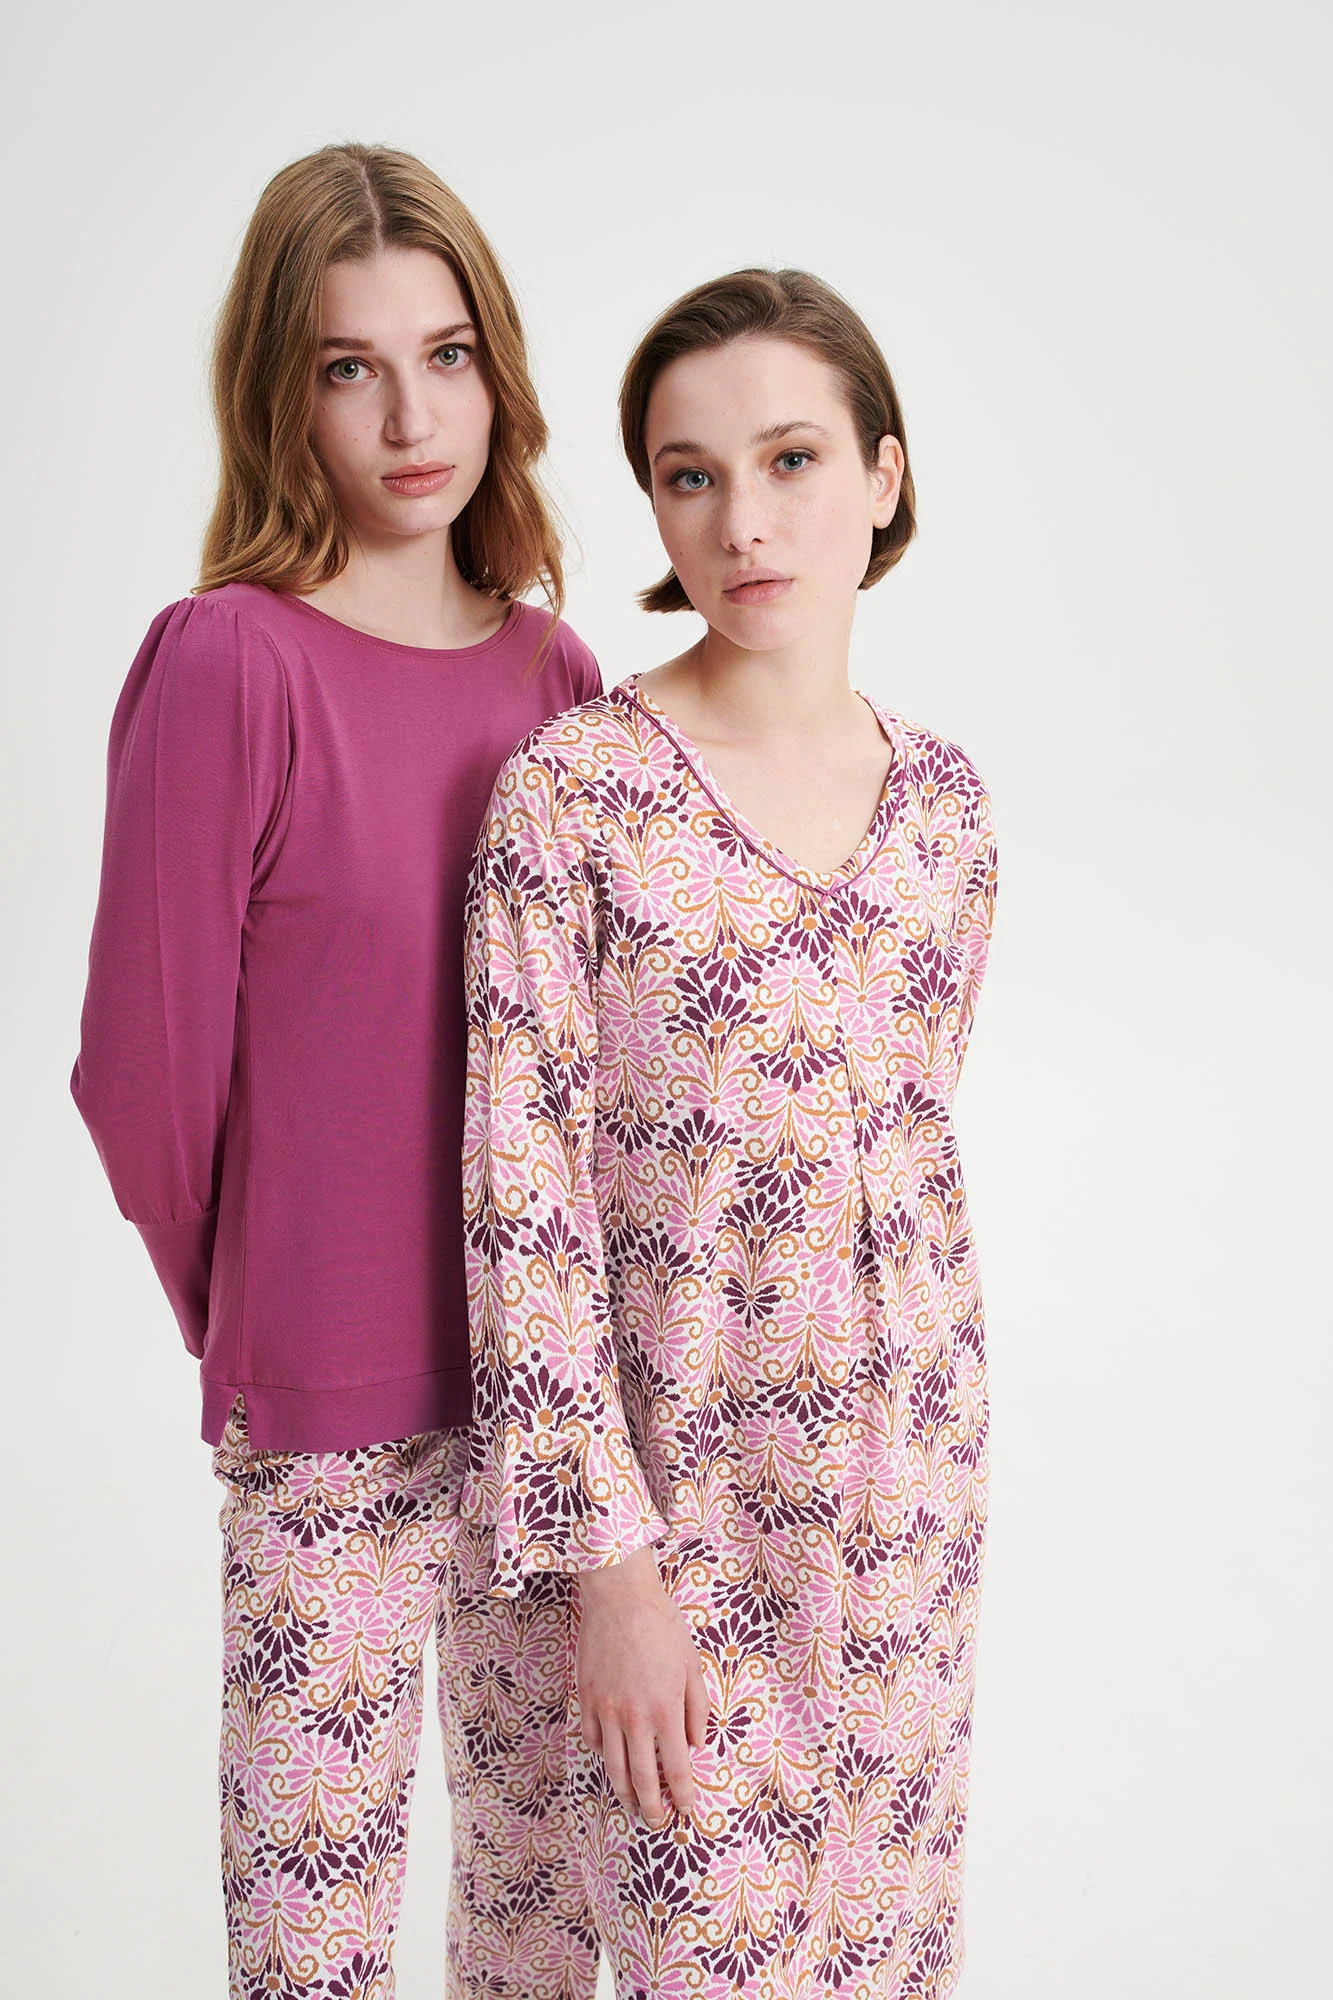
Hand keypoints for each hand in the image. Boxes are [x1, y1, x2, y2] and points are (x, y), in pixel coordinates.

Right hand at [575, 1543, 710, 1827]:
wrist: (620, 1598)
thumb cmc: (662, 1627)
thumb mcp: (692, 1666)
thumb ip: (697, 1709)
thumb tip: (697, 1744)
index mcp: (666, 1711)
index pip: (676, 1769)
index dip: (682, 1796)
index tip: (686, 1812)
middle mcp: (634, 1718)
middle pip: (641, 1778)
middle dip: (650, 1808)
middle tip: (655, 1824)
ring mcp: (606, 1710)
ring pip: (612, 1766)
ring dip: (623, 1792)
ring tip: (631, 1805)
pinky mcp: (586, 1698)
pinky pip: (592, 1738)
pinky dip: (601, 1754)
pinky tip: (610, 1758)